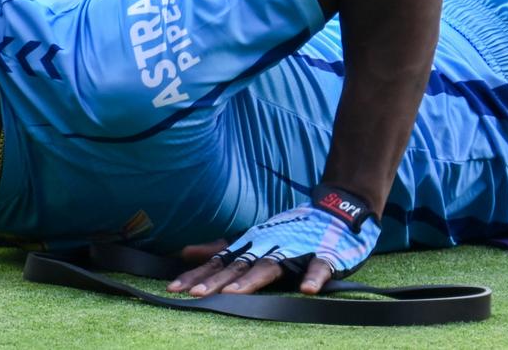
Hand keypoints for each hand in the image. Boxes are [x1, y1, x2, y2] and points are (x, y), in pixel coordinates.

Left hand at [167, 185, 380, 295]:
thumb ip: (218, 249)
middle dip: (215, 281)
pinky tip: (306, 289)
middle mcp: (267, 247)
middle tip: (194, 295)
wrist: (333, 212)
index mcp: (250, 245)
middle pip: (237, 267)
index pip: (218, 263)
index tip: (174, 289)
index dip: (197, 276)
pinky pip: (319, 267)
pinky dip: (313, 277)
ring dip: (252, 281)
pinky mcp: (324, 256)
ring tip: (233, 294)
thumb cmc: (288, 231)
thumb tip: (185, 252)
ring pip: (270, 267)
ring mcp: (294, 251)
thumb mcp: (251, 239)